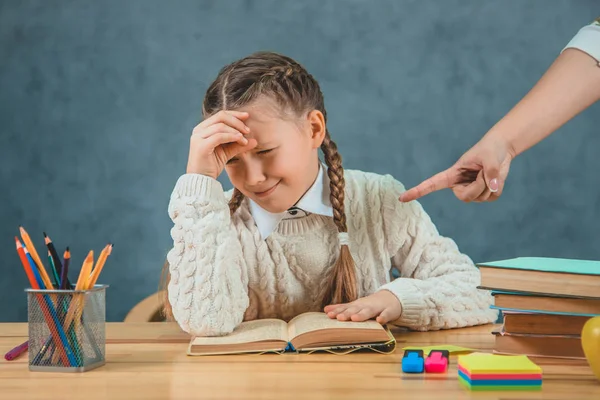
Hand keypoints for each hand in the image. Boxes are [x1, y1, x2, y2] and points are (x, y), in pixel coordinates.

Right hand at [187, 110, 256, 178]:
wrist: (201, 180)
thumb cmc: (212, 165)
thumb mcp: (227, 152)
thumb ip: (239, 144)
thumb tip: (254, 140)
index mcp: (203, 128)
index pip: (220, 115)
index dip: (235, 114)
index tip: (247, 116)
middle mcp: (198, 130)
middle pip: (221, 117)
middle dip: (237, 122)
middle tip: (248, 130)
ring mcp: (198, 137)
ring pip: (220, 126)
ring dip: (236, 131)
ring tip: (244, 140)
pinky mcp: (201, 146)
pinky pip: (219, 136)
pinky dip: (231, 136)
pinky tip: (240, 140)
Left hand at [323, 290, 401, 323]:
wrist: (391, 298)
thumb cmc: (370, 305)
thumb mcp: (356, 305)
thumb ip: (342, 308)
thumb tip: (325, 309)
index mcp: (357, 305)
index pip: (346, 308)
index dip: (337, 311)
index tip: (328, 314)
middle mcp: (365, 306)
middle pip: (355, 309)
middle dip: (347, 313)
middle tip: (339, 318)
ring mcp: (377, 308)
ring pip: (369, 312)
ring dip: (361, 315)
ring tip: (354, 318)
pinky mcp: (389, 311)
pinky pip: (386, 315)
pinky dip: (383, 317)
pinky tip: (379, 321)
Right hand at [399, 135, 513, 202]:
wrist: (501, 149)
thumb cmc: (490, 149)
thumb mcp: (489, 156)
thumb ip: (490, 172)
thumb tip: (493, 187)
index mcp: (452, 174)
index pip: (432, 184)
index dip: (418, 191)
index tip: (402, 198)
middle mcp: (459, 185)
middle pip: (465, 197)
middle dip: (479, 186)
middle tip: (485, 172)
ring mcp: (471, 191)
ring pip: (480, 198)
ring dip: (490, 184)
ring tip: (489, 170)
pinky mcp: (483, 194)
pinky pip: (492, 197)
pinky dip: (498, 188)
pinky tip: (495, 178)